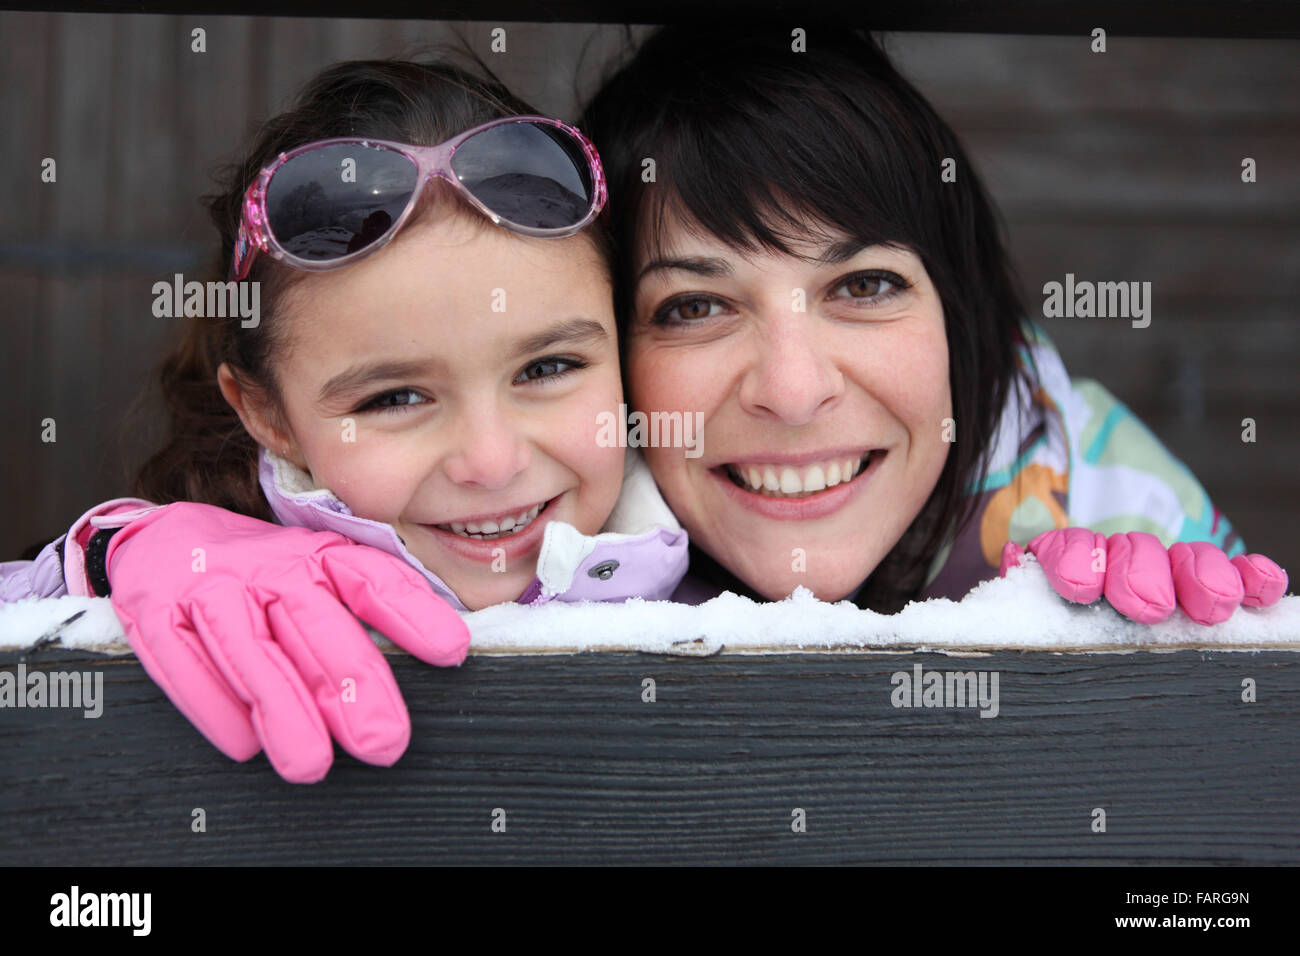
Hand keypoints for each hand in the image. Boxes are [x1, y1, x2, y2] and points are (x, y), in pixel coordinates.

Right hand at [102, 502, 469, 781]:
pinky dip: (214, 707)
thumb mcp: (318, 572)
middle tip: (383, 741)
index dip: (412, 613)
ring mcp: (211, 588)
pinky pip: (184, 662)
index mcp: (318, 554)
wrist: (161, 539)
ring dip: (285, 710)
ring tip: (313, 764)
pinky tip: (245, 744)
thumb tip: (442, 653)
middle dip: (352, 686)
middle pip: (315, 626)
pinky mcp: (158, 614)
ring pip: (252, 652)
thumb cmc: (262, 573)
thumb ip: (367, 609)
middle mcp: (268, 567)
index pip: (371, 580)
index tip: (451, 651)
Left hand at [1000, 527, 1287, 624]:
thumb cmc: (1054, 635)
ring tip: (1211, 606)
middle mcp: (1121, 562)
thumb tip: (1014, 558)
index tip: (1081, 587)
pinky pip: (1237, 573)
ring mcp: (1170, 571)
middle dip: (1140, 575)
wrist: (1094, 645)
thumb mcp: (1028, 615)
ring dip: (1200, 575)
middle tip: (1148, 607)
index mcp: (1069, 564)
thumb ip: (1019, 589)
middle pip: (1132, 552)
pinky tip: (1260, 587)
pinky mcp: (1211, 586)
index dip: (1075, 560)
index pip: (1069, 549)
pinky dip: (1251, 576)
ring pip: (1186, 559)